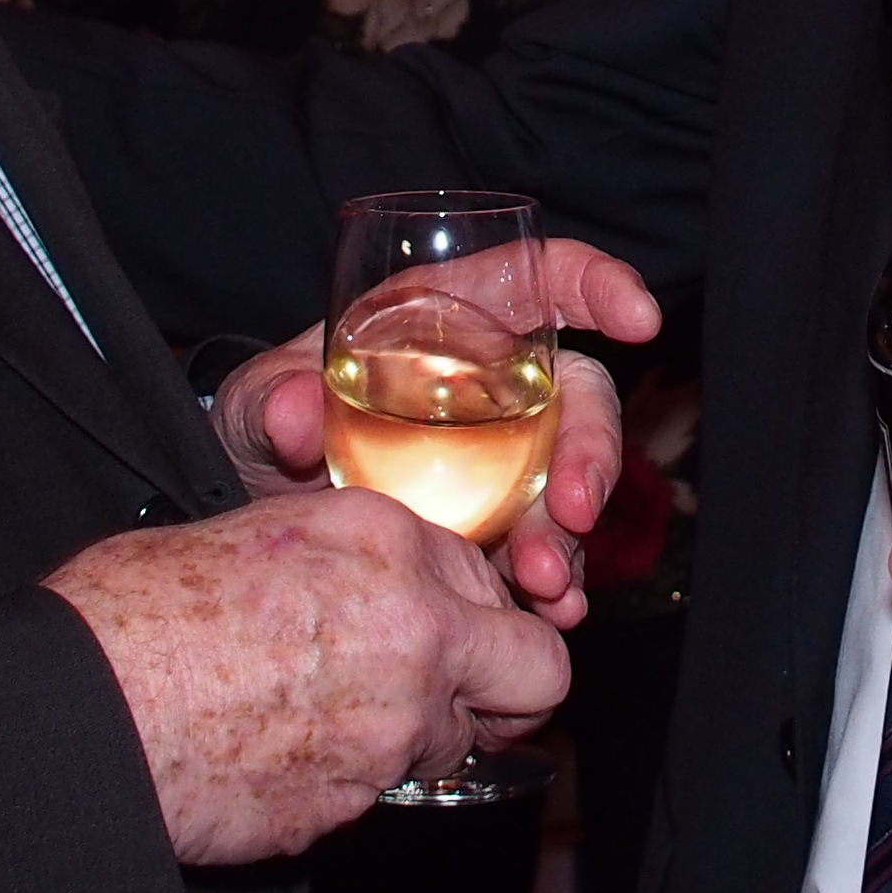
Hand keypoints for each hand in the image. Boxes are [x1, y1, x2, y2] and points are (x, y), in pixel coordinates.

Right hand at [47, 488, 570, 864]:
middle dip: (506, 688)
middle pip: (535, 676)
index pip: (496, 585)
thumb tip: (385, 586)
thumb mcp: (259, 532)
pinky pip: (378, 796)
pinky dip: (343, 781)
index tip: (446, 627)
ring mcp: (393, 729)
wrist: (80, 707)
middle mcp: (415, 632)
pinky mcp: (353, 806)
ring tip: (316, 716)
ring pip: (453, 745)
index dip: (471, 612)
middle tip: (454, 693)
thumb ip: (355, 558)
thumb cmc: (138, 610)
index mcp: (388, 543)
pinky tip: (274, 753)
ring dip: (410, 738)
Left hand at [209, 236, 660, 625]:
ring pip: (568, 485)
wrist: (259, 511)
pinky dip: (556, 582)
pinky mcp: (498, 526)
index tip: (638, 319)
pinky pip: (545, 550)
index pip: (539, 279)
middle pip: (577, 398)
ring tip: (545, 582)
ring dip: (570, 536)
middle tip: (573, 508)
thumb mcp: (253, 403)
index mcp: (447, 320)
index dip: (599, 285)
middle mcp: (494, 385)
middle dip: (591, 451)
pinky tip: (552, 612)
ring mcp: (504, 460)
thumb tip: (295, 412)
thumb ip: (269, 400)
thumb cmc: (268, 423)